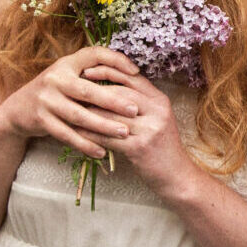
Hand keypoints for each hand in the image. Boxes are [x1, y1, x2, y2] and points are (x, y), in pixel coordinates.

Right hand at [0, 46, 141, 157]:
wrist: (17, 109)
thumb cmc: (55, 91)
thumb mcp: (69, 75)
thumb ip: (92, 73)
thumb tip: (132, 74)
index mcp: (66, 64)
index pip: (94, 54)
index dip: (116, 60)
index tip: (136, 71)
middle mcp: (55, 79)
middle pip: (88, 90)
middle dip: (114, 101)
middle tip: (135, 110)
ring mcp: (46, 100)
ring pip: (79, 115)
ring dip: (103, 126)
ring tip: (124, 133)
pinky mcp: (41, 120)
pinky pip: (67, 134)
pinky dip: (85, 143)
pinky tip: (101, 151)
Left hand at [80, 64, 199, 196]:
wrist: (177, 175)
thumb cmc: (162, 147)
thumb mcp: (156, 119)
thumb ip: (139, 103)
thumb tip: (107, 88)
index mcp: (160, 100)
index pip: (131, 77)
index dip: (107, 71)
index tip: (85, 71)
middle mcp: (157, 111)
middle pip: (119, 93)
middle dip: (92, 93)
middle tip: (72, 92)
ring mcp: (150, 129)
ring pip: (109, 115)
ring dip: (86, 114)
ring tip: (70, 112)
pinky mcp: (139, 148)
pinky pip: (107, 137)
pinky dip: (90, 135)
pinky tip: (77, 134)